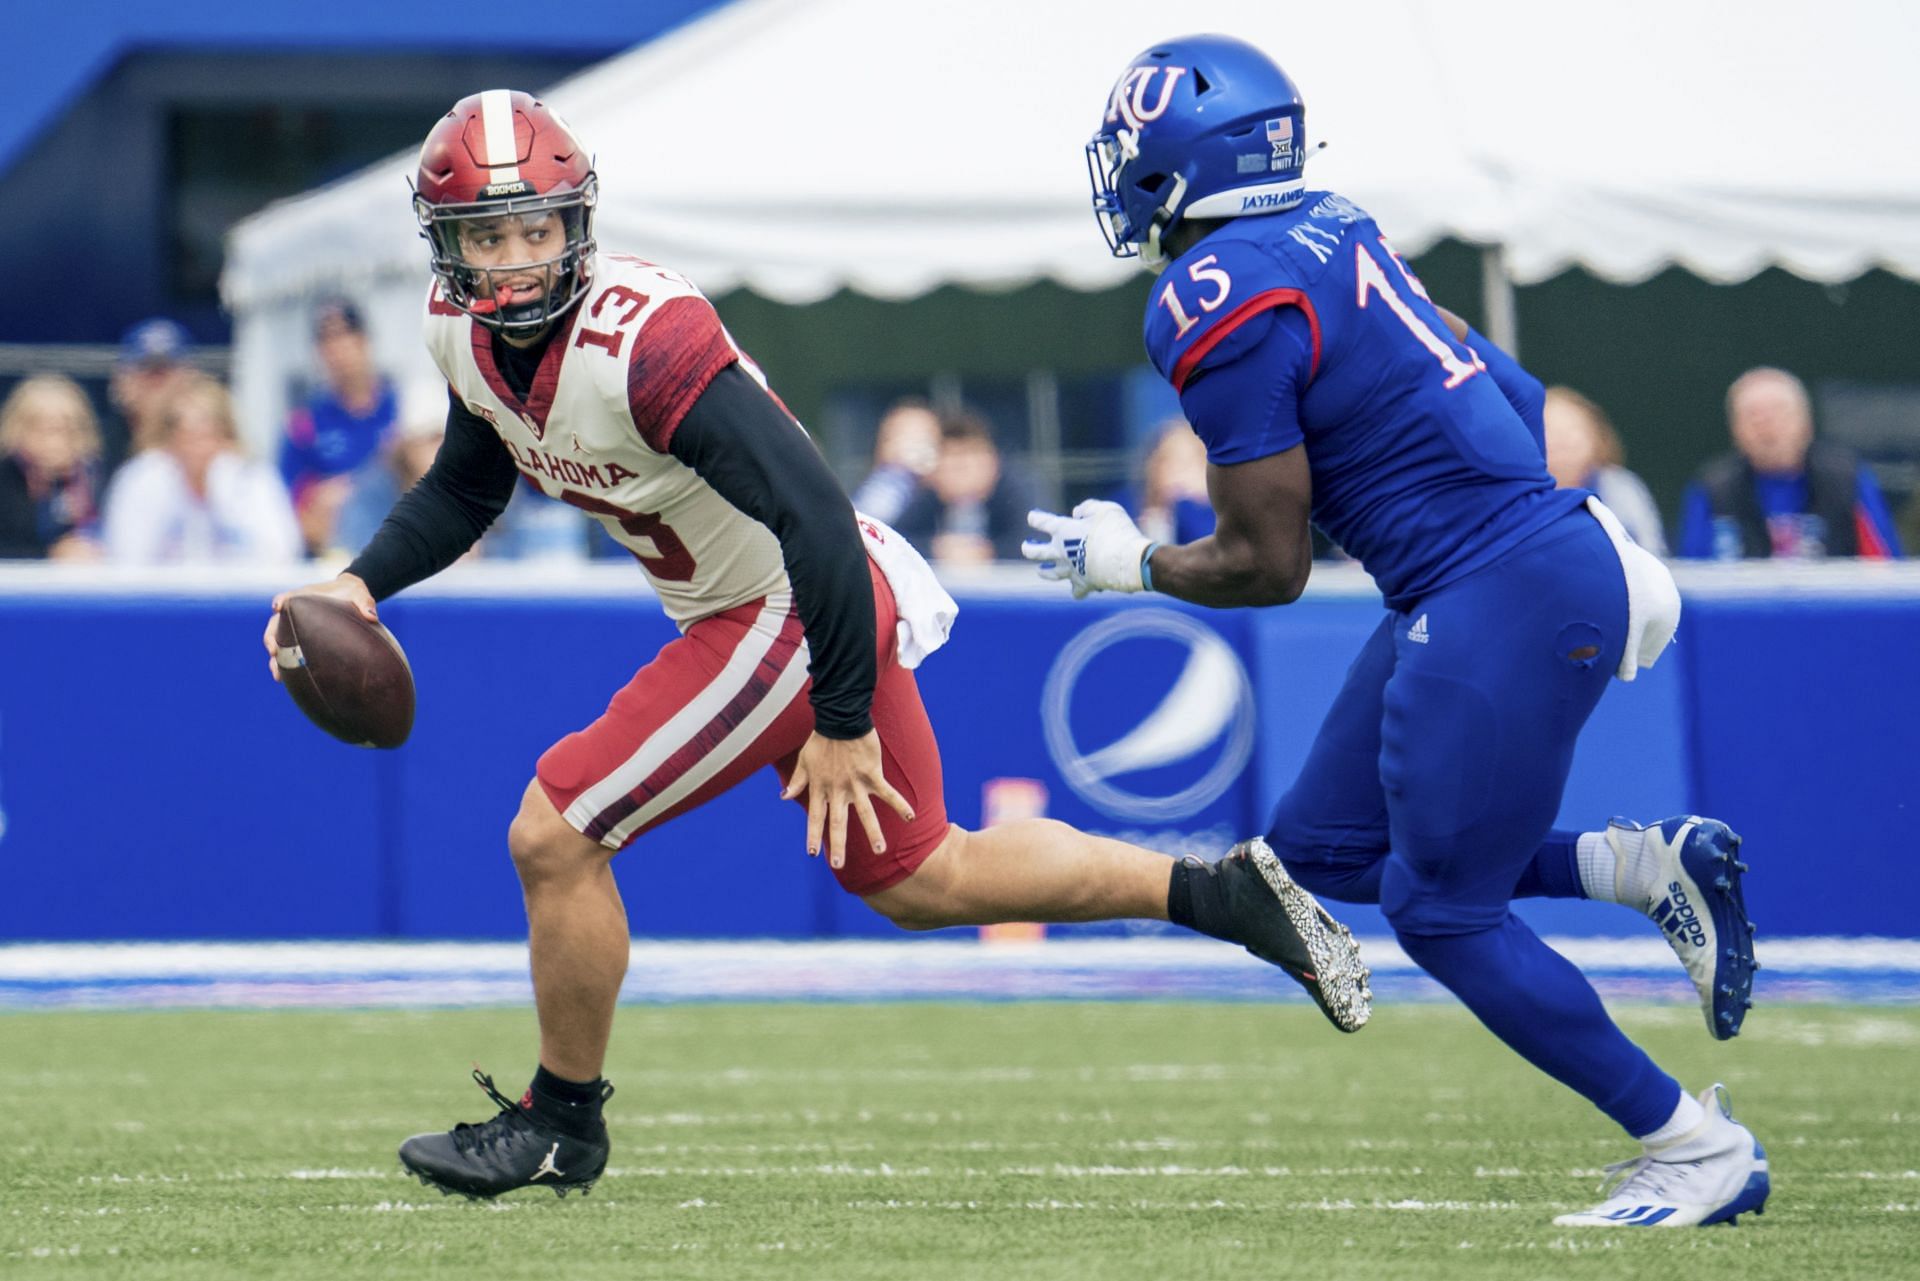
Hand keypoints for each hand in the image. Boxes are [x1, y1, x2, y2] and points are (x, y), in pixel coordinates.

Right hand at [262, 573, 377, 682]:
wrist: (350, 598)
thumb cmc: (353, 594)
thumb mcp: (360, 594)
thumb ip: (365, 602)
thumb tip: (372, 616)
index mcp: (302, 597)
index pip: (286, 598)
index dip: (280, 602)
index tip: (278, 607)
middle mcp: (293, 613)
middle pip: (274, 625)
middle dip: (271, 639)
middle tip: (274, 651)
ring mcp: (294, 627)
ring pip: (277, 642)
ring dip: (276, 658)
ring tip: (278, 676)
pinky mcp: (299, 640)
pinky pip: (288, 653)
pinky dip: (285, 665)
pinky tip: (286, 681)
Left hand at [780, 730, 914, 869]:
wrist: (840, 719)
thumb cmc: (820, 739)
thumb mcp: (804, 760)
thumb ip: (796, 781)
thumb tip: (783, 797)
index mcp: (820, 788)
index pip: (816, 817)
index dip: (813, 835)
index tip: (812, 854)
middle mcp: (838, 790)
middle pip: (838, 822)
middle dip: (838, 844)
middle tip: (839, 865)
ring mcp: (856, 784)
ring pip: (866, 813)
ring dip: (873, 833)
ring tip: (880, 851)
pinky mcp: (872, 774)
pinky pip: (888, 793)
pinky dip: (899, 805)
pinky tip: (910, 818)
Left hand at [1022, 500, 1152, 597]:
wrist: (1128, 561)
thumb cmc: (1117, 531)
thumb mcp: (1105, 509)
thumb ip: (1088, 508)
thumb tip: (1076, 513)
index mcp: (1063, 530)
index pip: (1042, 522)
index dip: (1035, 518)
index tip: (1032, 517)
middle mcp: (1061, 552)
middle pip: (1036, 552)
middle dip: (1029, 548)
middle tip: (1025, 546)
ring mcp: (1071, 570)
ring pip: (1051, 574)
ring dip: (1045, 572)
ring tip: (1040, 571)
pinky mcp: (1084, 584)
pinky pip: (1076, 590)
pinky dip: (1077, 589)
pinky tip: (1077, 589)